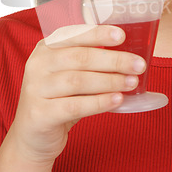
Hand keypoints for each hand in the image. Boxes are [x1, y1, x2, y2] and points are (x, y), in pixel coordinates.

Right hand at [6, 24, 145, 166]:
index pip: (74, 35)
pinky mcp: (39, 114)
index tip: (122, 36)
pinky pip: (75, 105)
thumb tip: (128, 58)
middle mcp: (37, 64)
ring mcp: (35, 89)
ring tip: (132, 82)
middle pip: (80, 57)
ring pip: (78, 80)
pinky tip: (118, 100)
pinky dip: (99, 102)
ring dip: (110, 81)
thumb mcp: (69, 75)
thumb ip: (90, 64)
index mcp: (46, 48)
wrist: (32, 136)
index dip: (98, 34)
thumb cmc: (58, 100)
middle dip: (113, 60)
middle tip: (139, 64)